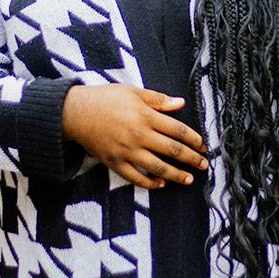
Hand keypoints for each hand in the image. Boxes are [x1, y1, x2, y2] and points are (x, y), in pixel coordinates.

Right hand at [62, 84, 208, 189]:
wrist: (75, 113)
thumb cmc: (104, 98)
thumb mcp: (132, 92)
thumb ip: (158, 99)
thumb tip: (180, 103)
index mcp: (146, 116)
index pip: (177, 130)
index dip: (194, 139)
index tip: (203, 145)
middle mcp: (139, 135)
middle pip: (172, 150)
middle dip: (191, 159)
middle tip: (203, 165)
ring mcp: (127, 151)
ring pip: (158, 168)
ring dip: (176, 175)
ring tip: (188, 179)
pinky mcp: (115, 163)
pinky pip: (136, 178)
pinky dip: (150, 184)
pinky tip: (161, 185)